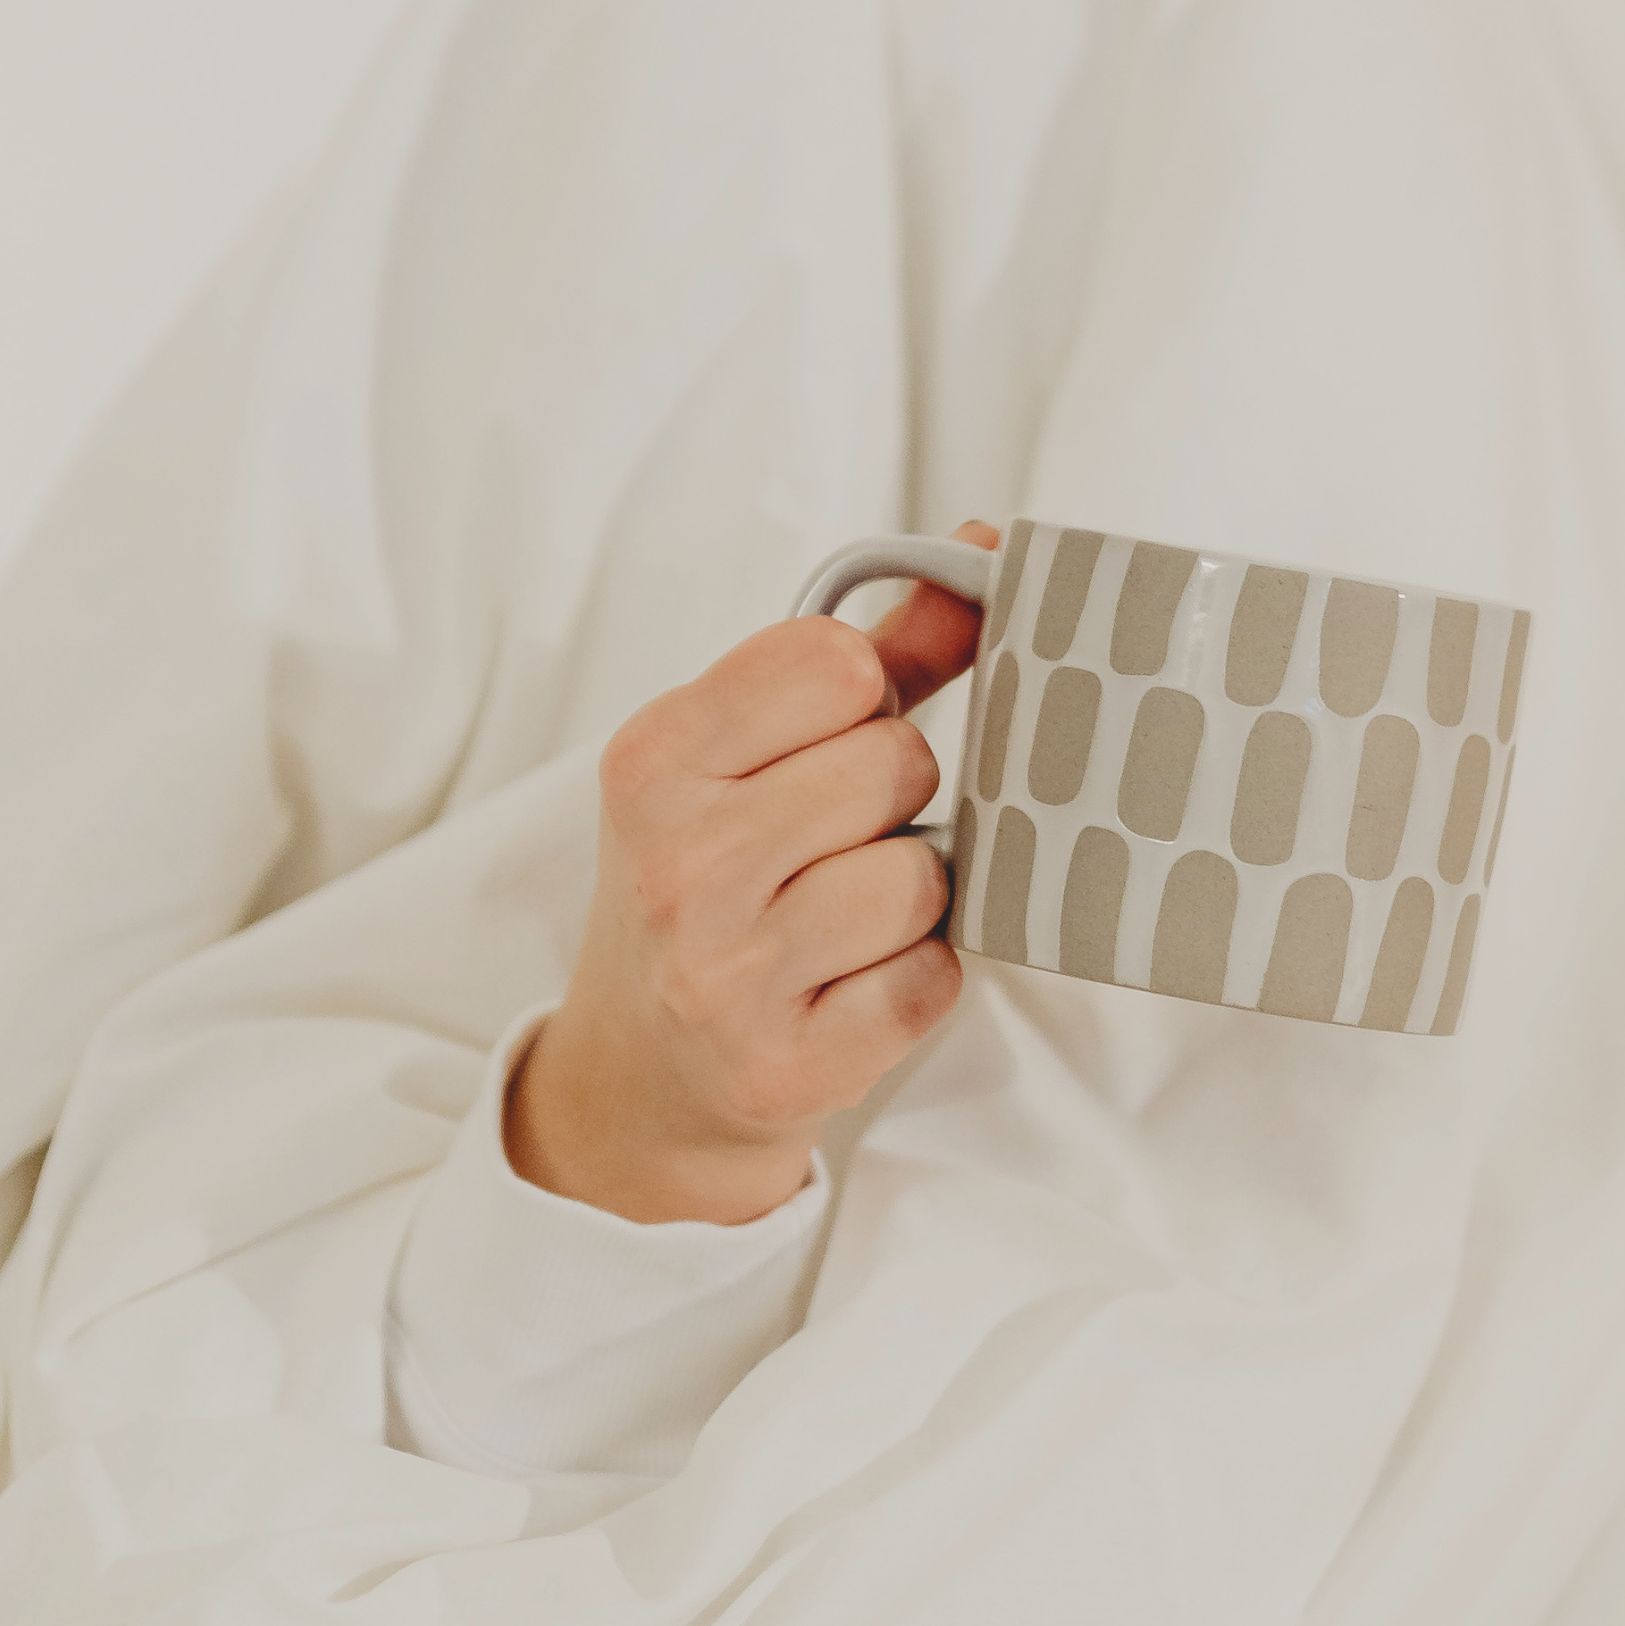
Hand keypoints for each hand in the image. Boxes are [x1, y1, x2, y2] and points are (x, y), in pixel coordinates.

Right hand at [503, 527, 1000, 1223]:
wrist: (642, 1075)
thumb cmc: (703, 883)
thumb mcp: (743, 754)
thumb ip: (871, 652)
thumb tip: (982, 550)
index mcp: (652, 759)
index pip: (834, 661)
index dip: (861, 696)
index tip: (825, 737)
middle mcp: (676, 864)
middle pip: (895, 764)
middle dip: (891, 799)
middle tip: (827, 841)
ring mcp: (726, 976)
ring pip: (922, 876)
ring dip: (909, 896)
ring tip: (837, 918)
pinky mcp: (788, 1067)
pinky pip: (933, 979)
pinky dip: (915, 978)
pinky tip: (849, 983)